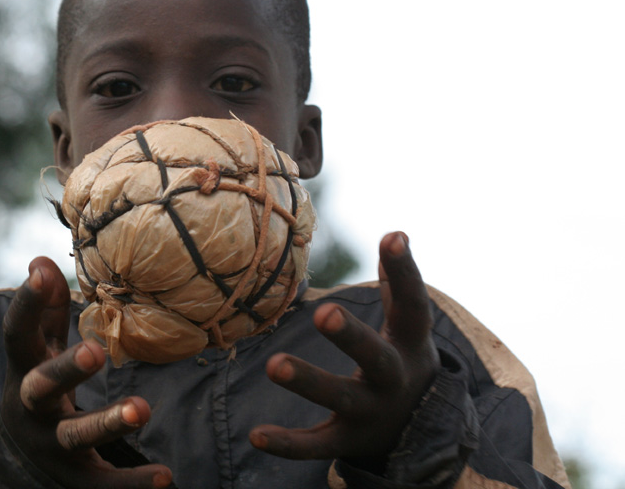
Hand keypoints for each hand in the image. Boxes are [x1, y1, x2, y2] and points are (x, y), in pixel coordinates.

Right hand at [0, 256, 172, 487]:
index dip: (27, 302)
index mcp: (24, 368)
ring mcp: (51, 445)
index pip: (19, 332)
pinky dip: (133, 484)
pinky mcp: (74, 479)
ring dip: (106, 422)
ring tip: (141, 409)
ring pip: (74, 436)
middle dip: (66, 370)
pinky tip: (166, 477)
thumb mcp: (38, 350)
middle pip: (41, 387)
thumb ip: (46, 310)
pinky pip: (102, 485)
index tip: (40, 272)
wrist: (13, 465)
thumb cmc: (37, 386)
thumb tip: (41, 259)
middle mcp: (30, 407)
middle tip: (96, 352)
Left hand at [249, 232, 439, 464]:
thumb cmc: (402, 356)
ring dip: (308, 381)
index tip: (393, 236)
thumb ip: (397, 284)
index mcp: (409, 341)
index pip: (411, 302)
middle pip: (375, 355)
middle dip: (350, 335)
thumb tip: (396, 232)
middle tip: (323, 312)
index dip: (405, 270)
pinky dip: (288, 443)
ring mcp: (372, 411)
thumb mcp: (408, 325)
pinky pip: (317, 445)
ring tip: (273, 364)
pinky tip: (255, 435)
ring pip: (340, 397)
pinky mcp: (348, 440)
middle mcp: (394, 376)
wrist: (421, 429)